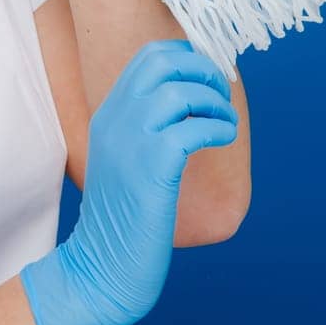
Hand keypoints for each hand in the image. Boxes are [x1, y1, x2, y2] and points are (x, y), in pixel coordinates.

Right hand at [19, 39, 237, 324]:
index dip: (188, 57)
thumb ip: (148, 125)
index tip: (207, 79)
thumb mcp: (127, 159)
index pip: (149, 56)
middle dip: (203, 70)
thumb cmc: (124, 217)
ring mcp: (130, 143)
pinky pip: (193, 129)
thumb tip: (193, 95)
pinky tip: (223, 139)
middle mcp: (115, 120)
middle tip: (219, 97)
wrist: (100, 267)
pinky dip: (218, 127)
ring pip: (179, 91)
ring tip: (225, 124)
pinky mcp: (150, 169)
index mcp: (109, 114)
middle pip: (163, 62)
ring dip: (214, 102)